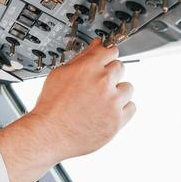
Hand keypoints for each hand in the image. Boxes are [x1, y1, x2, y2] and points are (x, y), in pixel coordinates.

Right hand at [0, 41, 134, 181]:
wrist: (49, 134)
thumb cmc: (51, 106)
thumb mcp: (60, 74)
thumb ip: (82, 58)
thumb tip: (96, 47)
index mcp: (89, 68)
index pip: (110, 51)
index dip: (107, 56)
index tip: (105, 61)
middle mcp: (103, 82)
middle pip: (120, 68)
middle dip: (110, 74)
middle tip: (98, 86)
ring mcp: (112, 102)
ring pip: (128, 88)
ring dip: (118, 92)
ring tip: (103, 101)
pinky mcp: (117, 120)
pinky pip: (131, 107)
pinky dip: (123, 109)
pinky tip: (108, 111)